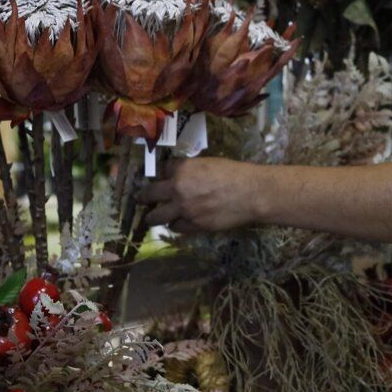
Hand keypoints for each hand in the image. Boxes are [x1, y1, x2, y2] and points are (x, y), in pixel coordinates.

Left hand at [143, 157, 268, 234]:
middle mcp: (177, 188)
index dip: (161, 174)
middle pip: (149, 194)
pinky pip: (176, 227)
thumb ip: (191, 170)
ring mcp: (183, 209)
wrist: (251, 193)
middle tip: (140, 199)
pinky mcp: (193, 225)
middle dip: (143, 197)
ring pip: (156, 217)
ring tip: (151, 218)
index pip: (161, 170)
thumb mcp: (209, 163)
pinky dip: (176, 225)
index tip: (159, 177)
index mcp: (182, 169)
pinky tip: (178, 223)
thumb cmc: (234, 173)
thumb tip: (182, 176)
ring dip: (153, 217)